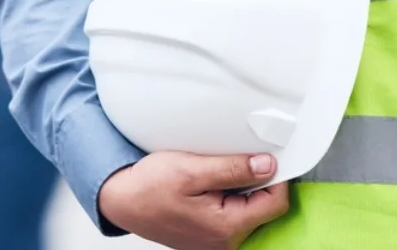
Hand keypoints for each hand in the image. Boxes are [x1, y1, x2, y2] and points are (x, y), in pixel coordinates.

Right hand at [99, 152, 289, 249]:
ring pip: (248, 210)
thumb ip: (233, 169)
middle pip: (264, 207)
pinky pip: (231, 214)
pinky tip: (209, 184)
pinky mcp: (208, 235)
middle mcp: (226, 240)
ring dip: (240, 188)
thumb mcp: (191, 169)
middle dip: (256, 181)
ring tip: (215, 172)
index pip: (276, 202)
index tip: (264, 155)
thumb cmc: (148, 186)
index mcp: (227, 226)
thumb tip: (268, 165)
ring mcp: (217, 240)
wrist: (120, 200)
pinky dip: (227, 196)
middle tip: (234, 159)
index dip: (276, 175)